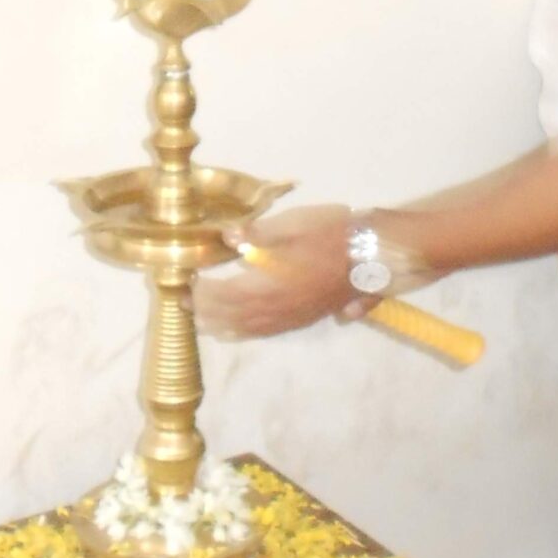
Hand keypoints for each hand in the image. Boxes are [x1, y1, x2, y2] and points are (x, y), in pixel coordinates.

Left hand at [196, 204, 360, 338]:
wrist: (372, 255)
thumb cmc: (331, 235)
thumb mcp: (293, 225)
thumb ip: (258, 236)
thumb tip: (227, 236)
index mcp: (269, 285)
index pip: (225, 295)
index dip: (203, 292)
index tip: (187, 282)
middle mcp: (277, 309)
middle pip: (233, 316)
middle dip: (206, 311)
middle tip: (185, 304)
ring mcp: (292, 317)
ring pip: (249, 329)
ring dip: (224, 325)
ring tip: (204, 322)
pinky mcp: (304, 319)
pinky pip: (268, 332)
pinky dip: (247, 332)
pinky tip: (242, 330)